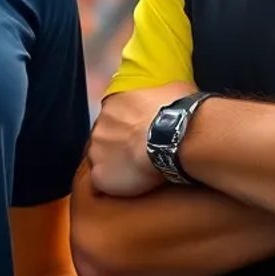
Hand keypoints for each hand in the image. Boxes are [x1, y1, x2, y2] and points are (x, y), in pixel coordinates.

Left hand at [87, 82, 194, 198]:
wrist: (174, 138)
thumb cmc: (177, 113)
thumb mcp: (174, 91)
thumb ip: (161, 95)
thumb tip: (169, 98)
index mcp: (115, 102)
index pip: (114, 115)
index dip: (127, 126)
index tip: (140, 133)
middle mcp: (100, 124)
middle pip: (105, 136)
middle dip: (119, 144)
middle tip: (140, 153)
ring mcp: (97, 150)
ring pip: (102, 159)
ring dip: (116, 164)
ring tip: (138, 170)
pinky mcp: (101, 175)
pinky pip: (103, 182)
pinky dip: (115, 184)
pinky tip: (132, 184)